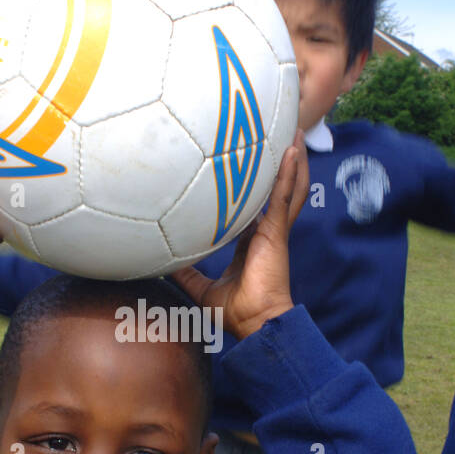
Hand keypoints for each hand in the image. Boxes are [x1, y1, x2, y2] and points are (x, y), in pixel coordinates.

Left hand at [171, 132, 308, 340]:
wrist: (255, 323)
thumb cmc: (235, 312)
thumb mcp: (201, 289)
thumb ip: (185, 274)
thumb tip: (161, 264)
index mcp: (251, 240)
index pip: (254, 205)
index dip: (254, 185)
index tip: (245, 163)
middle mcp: (264, 229)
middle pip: (275, 188)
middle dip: (278, 162)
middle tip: (276, 133)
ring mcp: (273, 228)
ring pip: (287, 186)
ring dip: (291, 160)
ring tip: (293, 130)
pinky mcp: (276, 231)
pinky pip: (284, 196)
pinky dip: (288, 174)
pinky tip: (291, 151)